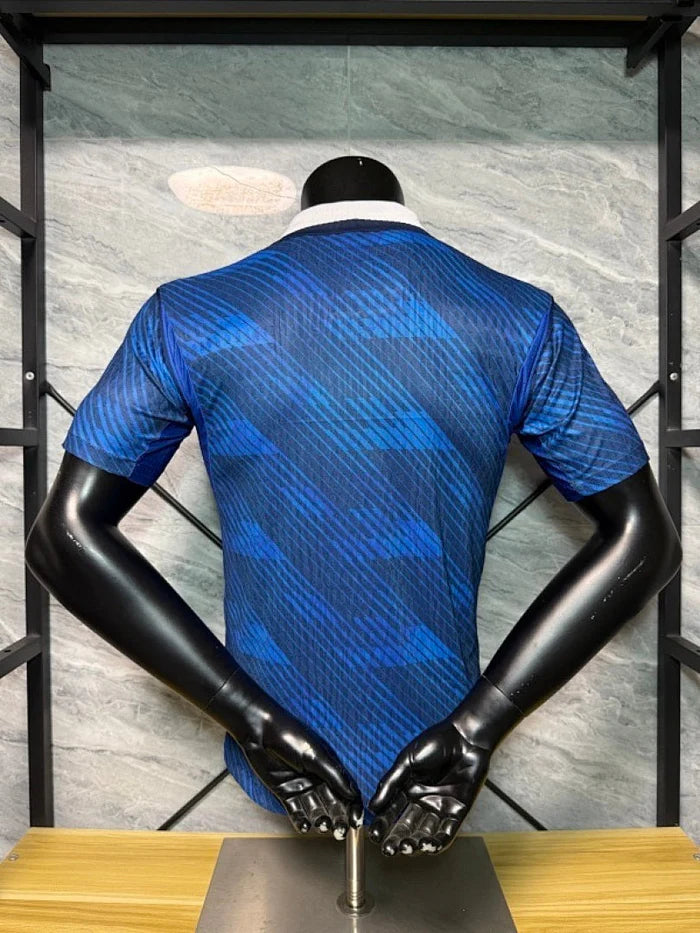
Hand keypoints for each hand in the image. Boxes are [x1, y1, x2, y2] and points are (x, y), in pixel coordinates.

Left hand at [236, 700, 363, 839]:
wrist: (260, 733)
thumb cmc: (289, 736)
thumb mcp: (314, 755)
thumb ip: (333, 776)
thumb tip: (354, 794)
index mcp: (329, 768)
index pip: (347, 792)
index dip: (353, 807)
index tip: (356, 822)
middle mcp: (318, 780)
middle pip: (333, 805)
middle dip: (339, 819)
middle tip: (340, 831)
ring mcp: (302, 788)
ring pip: (316, 811)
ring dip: (321, 821)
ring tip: (322, 825)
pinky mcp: (285, 794)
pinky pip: (296, 812)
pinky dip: (301, 821)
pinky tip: (304, 826)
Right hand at [367, 718, 491, 856]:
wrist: (465, 736)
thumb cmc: (436, 742)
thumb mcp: (407, 761)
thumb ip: (390, 783)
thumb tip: (372, 806)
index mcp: (407, 788)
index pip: (391, 812)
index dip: (381, 825)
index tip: (374, 835)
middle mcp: (422, 801)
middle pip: (406, 826)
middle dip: (396, 840)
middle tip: (389, 849)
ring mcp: (439, 807)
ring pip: (424, 833)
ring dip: (415, 843)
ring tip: (408, 847)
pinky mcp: (457, 811)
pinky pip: (447, 831)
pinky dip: (438, 842)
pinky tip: (428, 846)